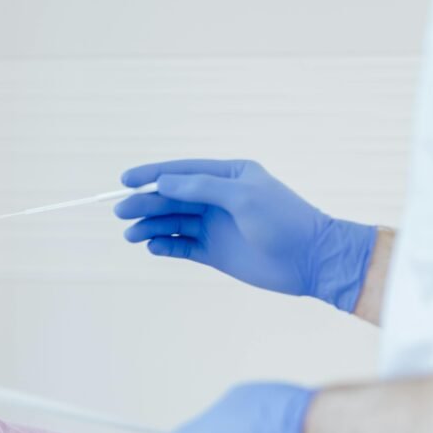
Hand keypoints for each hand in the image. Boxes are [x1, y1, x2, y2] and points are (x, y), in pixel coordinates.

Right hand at [115, 159, 376, 311]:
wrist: (311, 261)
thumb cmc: (283, 221)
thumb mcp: (243, 197)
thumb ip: (201, 188)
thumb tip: (163, 182)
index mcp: (228, 176)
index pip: (182, 171)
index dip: (151, 174)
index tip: (125, 179)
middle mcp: (218, 199)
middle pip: (172, 198)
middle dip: (145, 203)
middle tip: (120, 212)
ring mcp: (215, 226)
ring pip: (173, 223)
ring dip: (150, 226)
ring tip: (130, 235)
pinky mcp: (215, 252)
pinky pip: (182, 246)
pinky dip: (165, 246)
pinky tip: (152, 247)